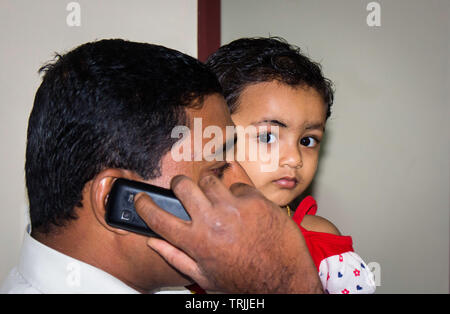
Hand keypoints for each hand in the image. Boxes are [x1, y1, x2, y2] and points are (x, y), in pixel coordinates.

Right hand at [134, 175, 322, 292]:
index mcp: (196, 242)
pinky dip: (238, 196)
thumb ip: (176, 257)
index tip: (142, 199)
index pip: (158, 218)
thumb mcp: (205, 277)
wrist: (284, 281)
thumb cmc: (245, 282)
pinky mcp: (255, 199)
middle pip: (182, 186)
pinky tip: (244, 211)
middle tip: (183, 191)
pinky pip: (238, 186)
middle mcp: (212, 220)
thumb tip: (154, 242)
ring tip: (218, 202)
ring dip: (209, 189)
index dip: (144, 205)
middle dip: (178, 185)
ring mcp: (235, 207)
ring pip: (209, 180)